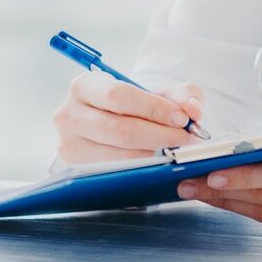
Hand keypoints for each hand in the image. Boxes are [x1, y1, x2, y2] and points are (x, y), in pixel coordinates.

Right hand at [52, 71, 206, 163]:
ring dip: (154, 156)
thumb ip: (181, 95)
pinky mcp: (76, 169)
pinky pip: (114, 174)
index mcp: (84, 86)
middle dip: (159, 135)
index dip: (153, 108)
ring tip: (176, 152)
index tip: (181, 118)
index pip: (118, 96)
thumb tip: (193, 109)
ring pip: (118, 157)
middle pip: (119, 130)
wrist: (110, 125)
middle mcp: (68, 115)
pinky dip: (141, 171)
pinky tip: (157, 165)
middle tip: (185, 138)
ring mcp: (69, 146)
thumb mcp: (156, 93)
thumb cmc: (132, 108)